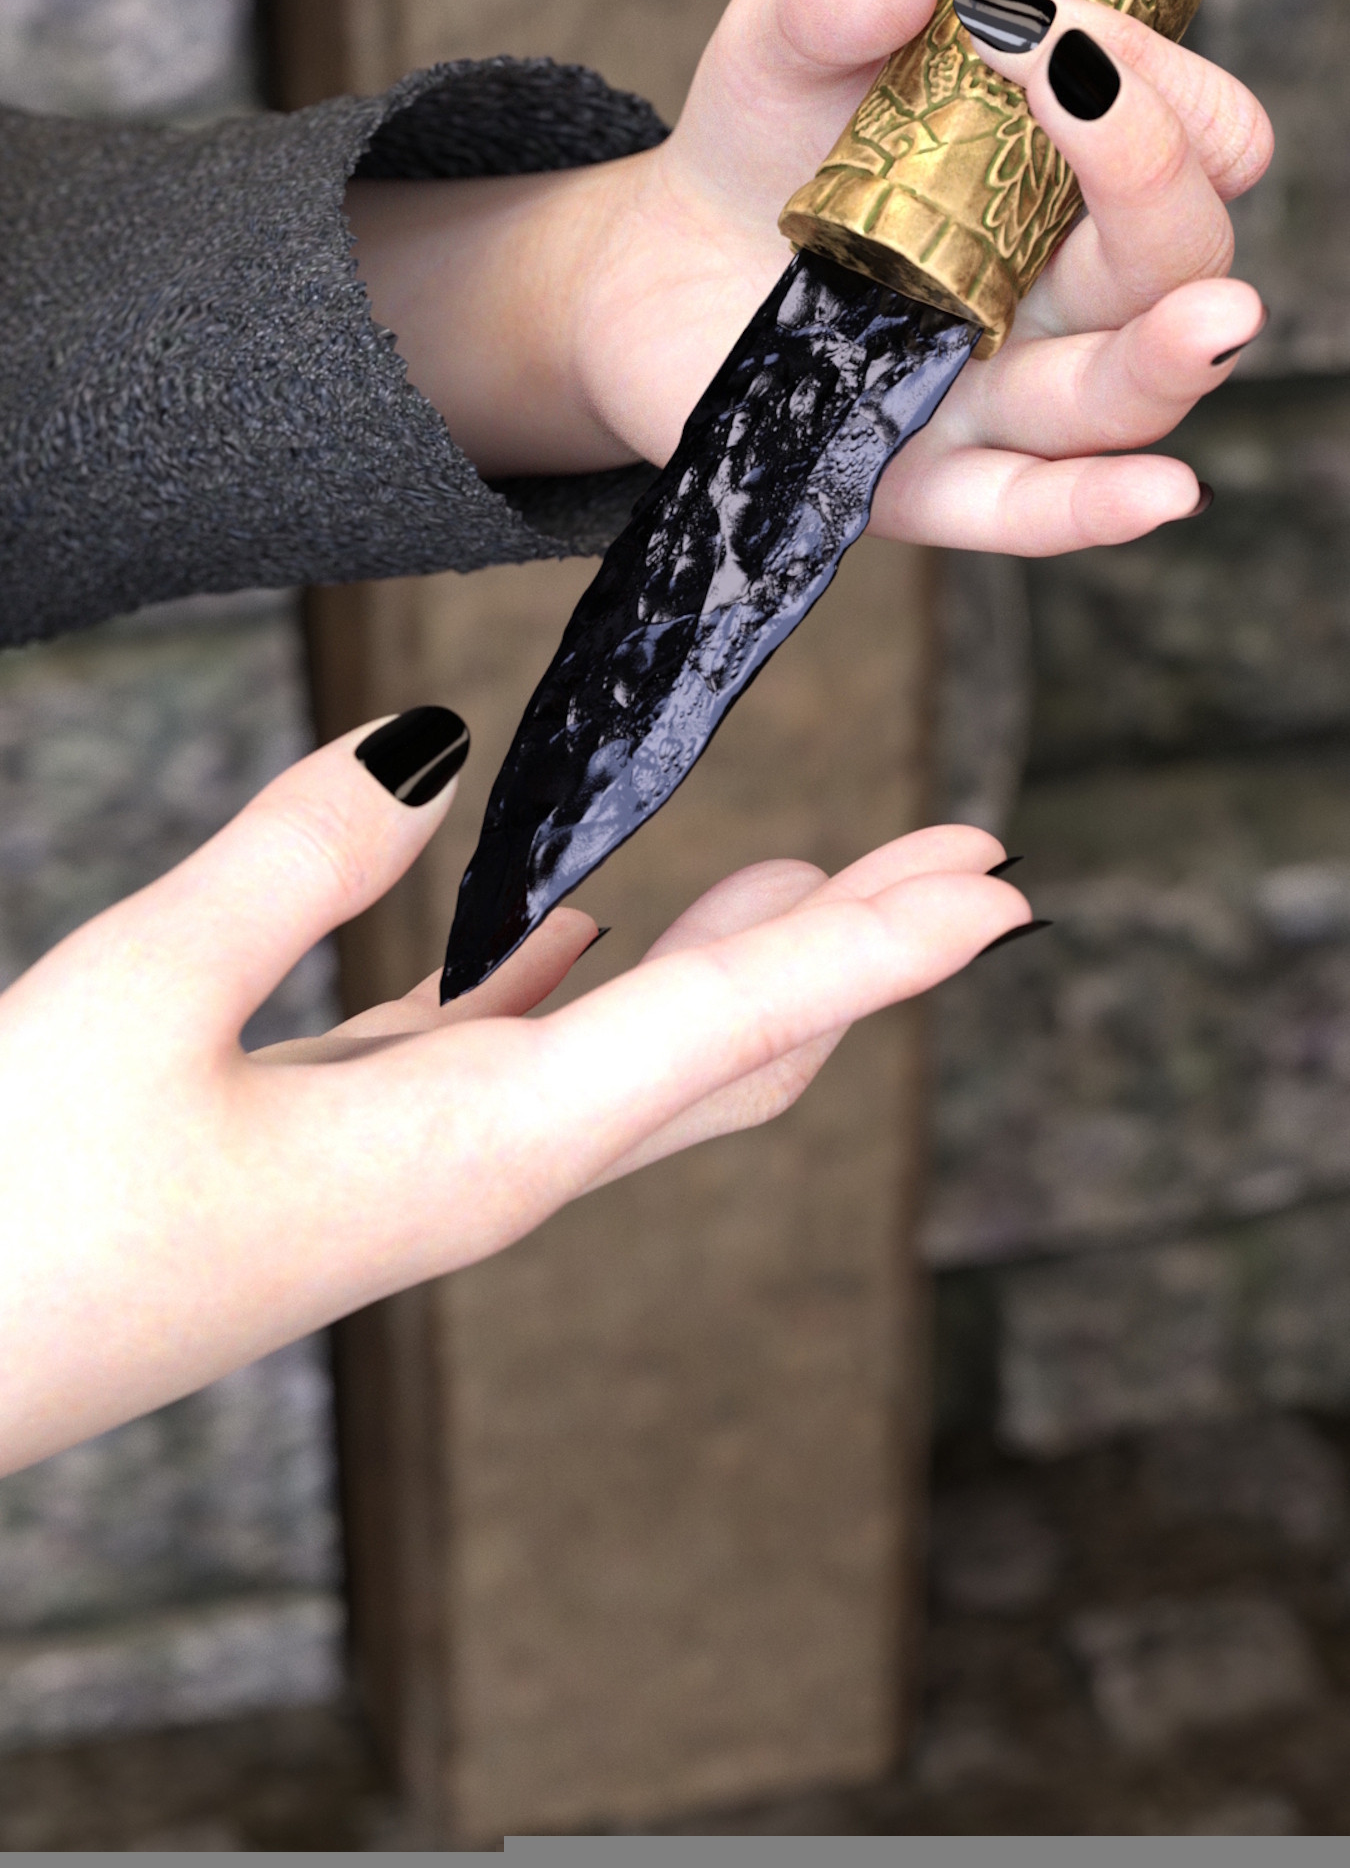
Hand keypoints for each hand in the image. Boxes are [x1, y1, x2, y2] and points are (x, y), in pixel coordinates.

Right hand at [0, 710, 1025, 1475]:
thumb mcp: (146, 1000)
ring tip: (818, 879)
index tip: (996, 890)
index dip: (872, 947)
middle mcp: (485, 1170)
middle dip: (856, 958)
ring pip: (635, 1054)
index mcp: (473, 1147)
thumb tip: (433, 740)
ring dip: (742, 965)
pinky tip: (587, 923)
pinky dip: (587, 980)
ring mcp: (424, 1171)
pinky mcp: (353, 1156)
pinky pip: (514, 1055)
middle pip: (726, 1053)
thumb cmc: (19, 1211)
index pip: (726, 1027)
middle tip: (966, 867)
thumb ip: (297, 857)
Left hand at [348, 0, 1271, 553]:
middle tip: (1095, 103)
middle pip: (1171, 263)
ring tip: (1214, 321)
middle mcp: (1061, 292)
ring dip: (1170, 359)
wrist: (643, 264)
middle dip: (1158, 187)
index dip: (1167, 91)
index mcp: (1069, 177)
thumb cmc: (757, 143)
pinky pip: (1022, 508)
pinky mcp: (915, 480)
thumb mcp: (778, 47)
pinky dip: (1093, 508)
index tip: (1067, 33)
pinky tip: (1164, 492)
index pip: (1191, 142)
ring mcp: (995, 393)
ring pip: (1119, 395)